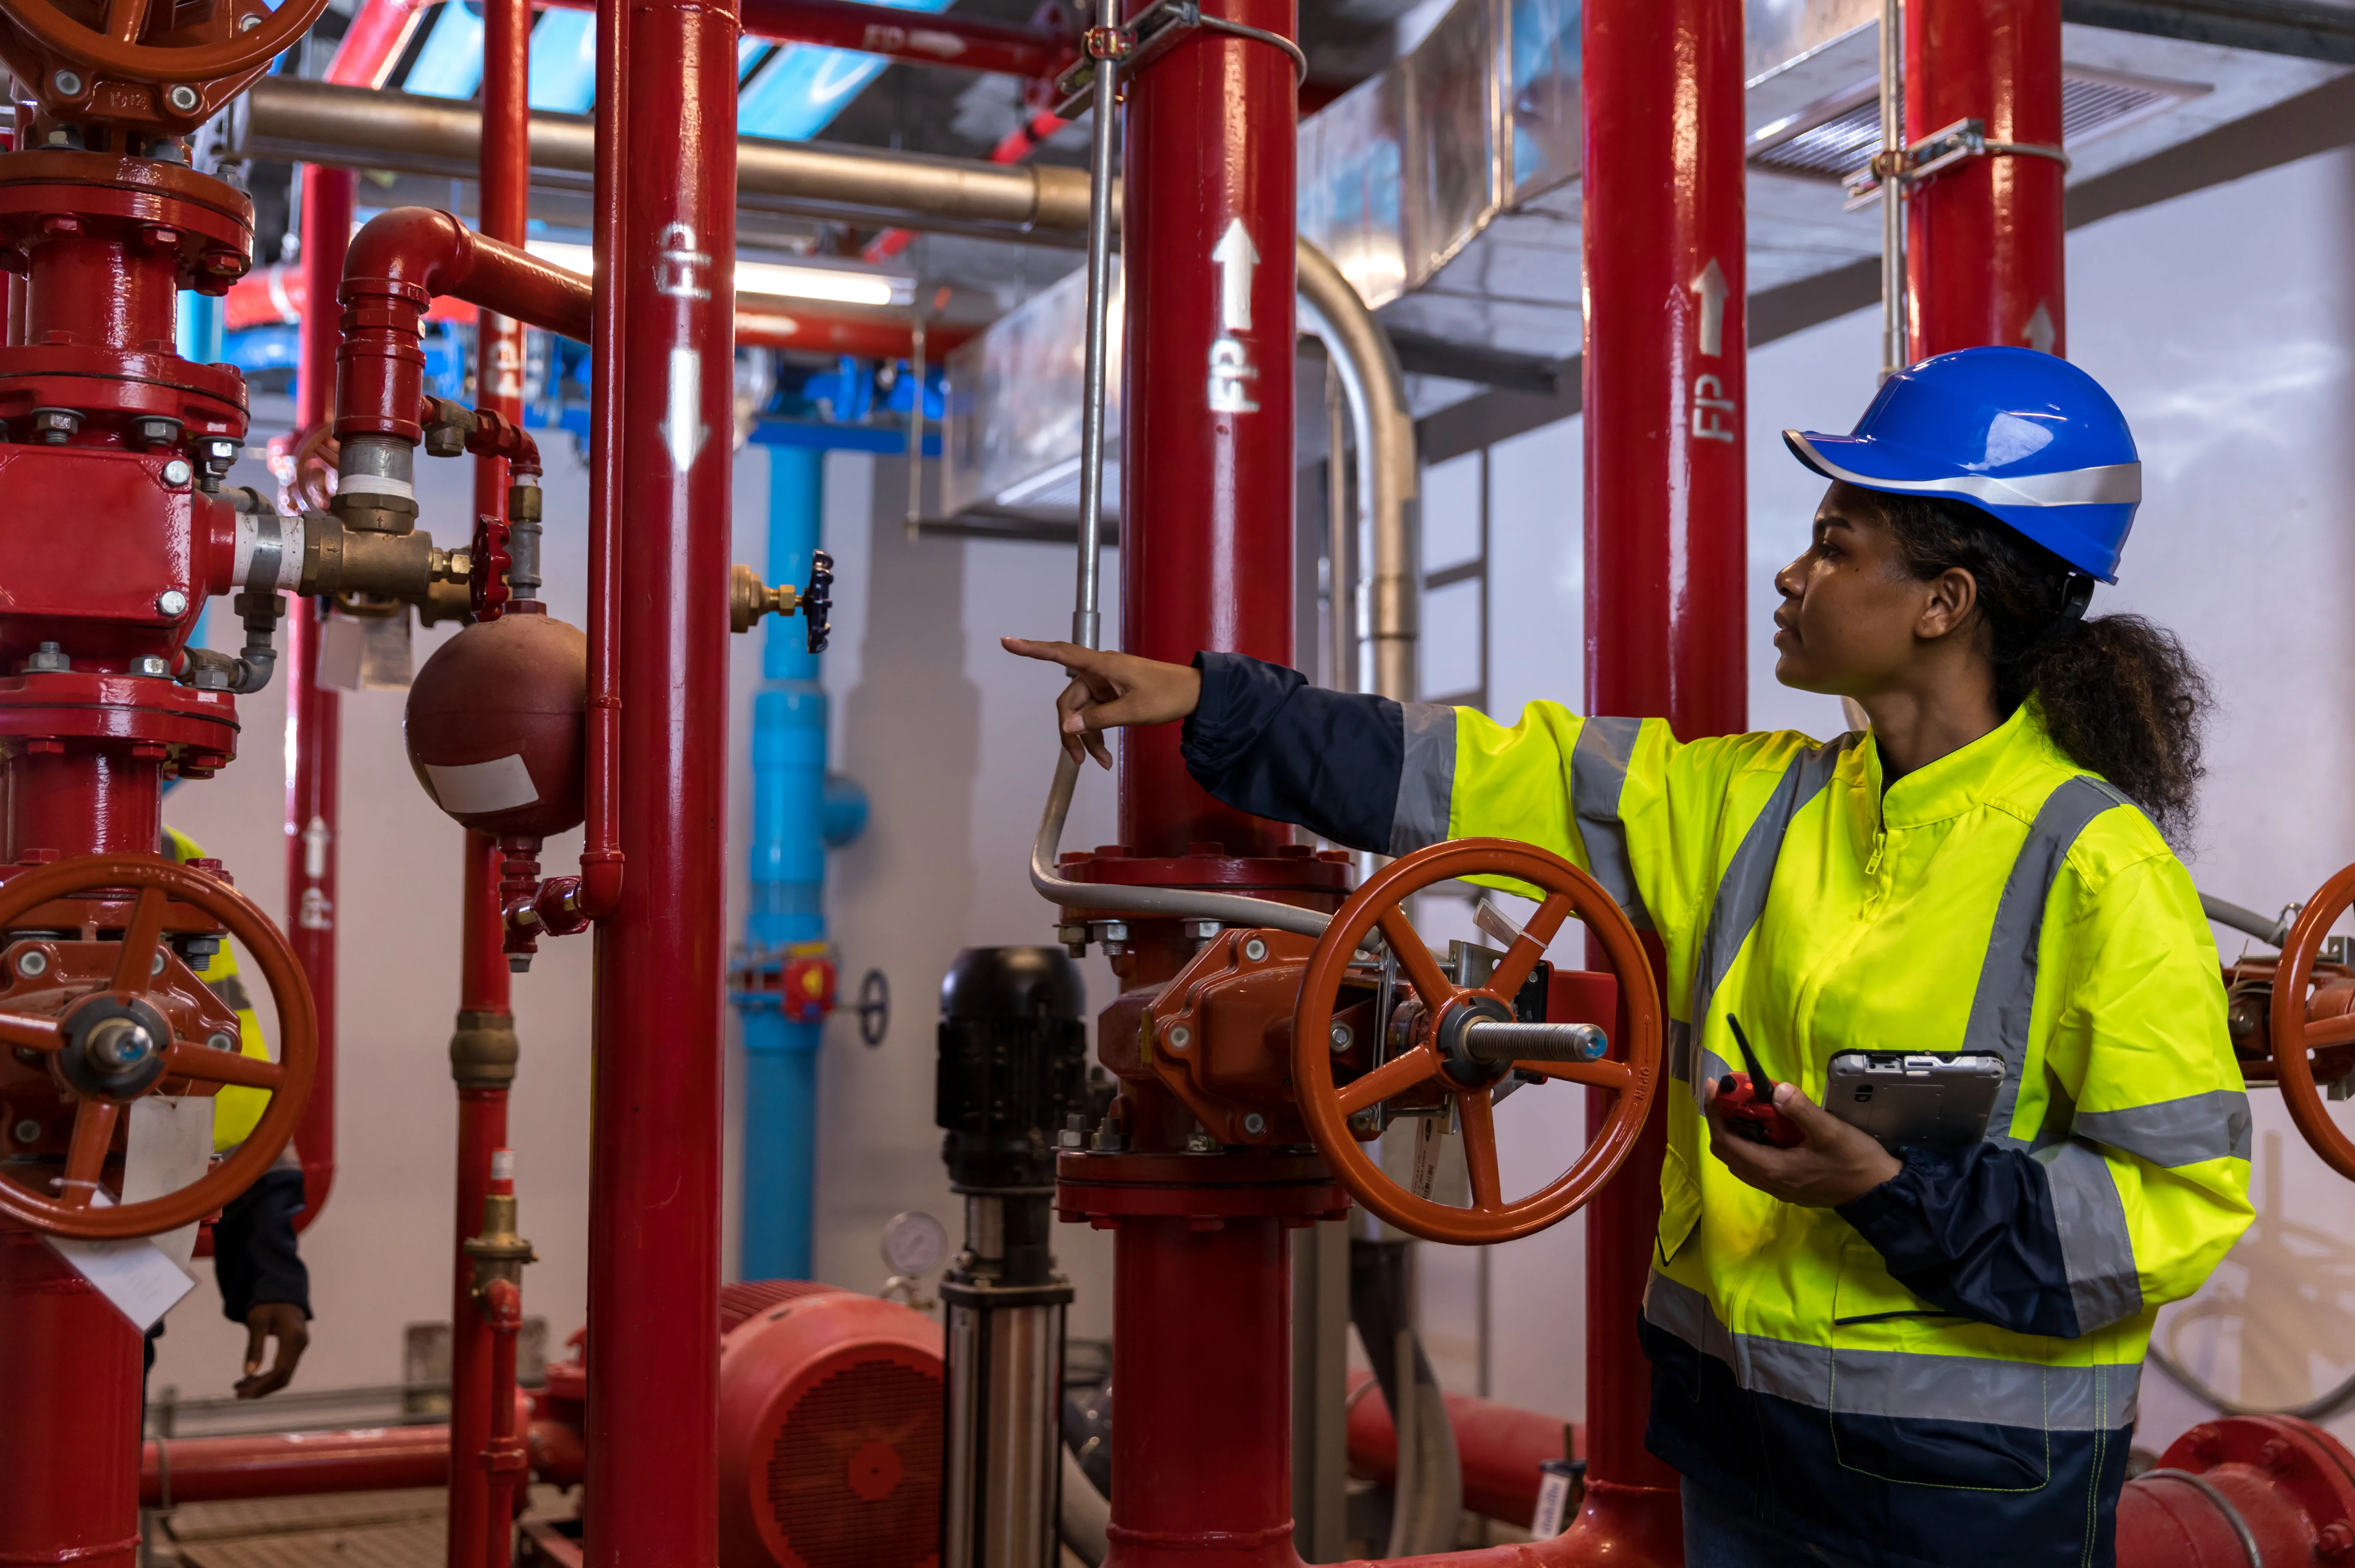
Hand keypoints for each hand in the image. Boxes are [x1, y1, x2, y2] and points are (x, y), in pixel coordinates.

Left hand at [236, 1301, 309, 1398]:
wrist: (283, 1293)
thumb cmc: (269, 1304)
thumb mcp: (257, 1322)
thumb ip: (254, 1347)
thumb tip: (248, 1373)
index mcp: (293, 1338)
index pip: (279, 1370)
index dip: (261, 1385)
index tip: (242, 1393)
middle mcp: (300, 1346)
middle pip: (283, 1377)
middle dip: (261, 1388)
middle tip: (238, 1393)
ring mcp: (299, 1348)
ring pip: (284, 1375)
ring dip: (263, 1384)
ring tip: (241, 1386)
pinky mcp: (295, 1349)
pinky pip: (283, 1368)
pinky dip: (267, 1376)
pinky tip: (252, 1377)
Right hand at [1001, 638, 1201, 769]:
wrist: (1195, 694)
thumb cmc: (1168, 695)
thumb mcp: (1134, 711)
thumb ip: (1098, 720)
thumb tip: (1068, 727)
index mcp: (1102, 666)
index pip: (1061, 653)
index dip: (1032, 649)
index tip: (1007, 642)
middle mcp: (1099, 672)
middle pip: (1069, 701)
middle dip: (1071, 731)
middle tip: (1080, 759)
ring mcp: (1105, 684)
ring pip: (1082, 713)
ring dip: (1087, 738)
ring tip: (1101, 762)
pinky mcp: (1112, 694)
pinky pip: (1095, 715)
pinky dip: (1097, 734)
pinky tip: (1105, 756)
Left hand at [1703, 1075, 1901, 1206]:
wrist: (1878, 1192)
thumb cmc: (1855, 1161)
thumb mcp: (1831, 1131)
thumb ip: (1801, 1110)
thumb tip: (1776, 1090)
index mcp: (1772, 1169)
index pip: (1726, 1141)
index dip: (1715, 1113)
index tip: (1714, 1087)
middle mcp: (1768, 1181)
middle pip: (1727, 1151)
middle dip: (1722, 1121)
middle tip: (1729, 1094)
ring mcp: (1777, 1187)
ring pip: (1740, 1160)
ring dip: (1736, 1133)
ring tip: (1745, 1107)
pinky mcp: (1787, 1186)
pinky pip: (1755, 1165)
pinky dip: (1750, 1144)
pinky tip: (1766, 1127)